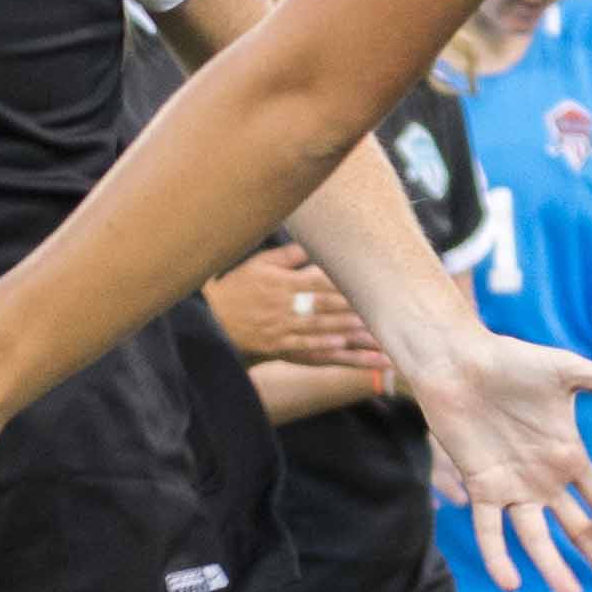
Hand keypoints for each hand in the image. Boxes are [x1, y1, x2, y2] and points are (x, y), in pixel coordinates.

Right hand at [208, 245, 381, 370]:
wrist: (211, 322)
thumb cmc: (237, 289)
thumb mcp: (258, 265)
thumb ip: (287, 256)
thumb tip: (312, 244)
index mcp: (283, 283)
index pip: (320, 281)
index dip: (344, 282)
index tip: (367, 282)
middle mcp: (285, 306)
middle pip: (325, 305)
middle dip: (353, 306)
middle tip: (381, 307)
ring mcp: (282, 328)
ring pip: (320, 327)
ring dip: (347, 328)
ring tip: (372, 329)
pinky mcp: (278, 346)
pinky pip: (305, 346)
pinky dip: (324, 345)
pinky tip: (343, 344)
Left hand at [406, 326, 591, 591]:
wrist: (459, 361)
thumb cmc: (512, 361)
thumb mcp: (569, 372)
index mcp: (570, 458)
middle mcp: (545, 480)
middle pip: (579, 530)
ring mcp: (513, 488)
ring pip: (536, 538)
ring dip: (553, 567)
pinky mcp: (481, 487)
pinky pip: (490, 529)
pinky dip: (498, 555)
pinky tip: (511, 581)